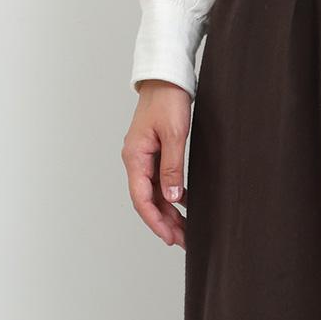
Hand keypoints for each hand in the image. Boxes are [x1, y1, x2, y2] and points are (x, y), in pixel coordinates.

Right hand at [122, 80, 192, 248]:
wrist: (167, 79)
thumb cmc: (168, 101)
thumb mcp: (173, 135)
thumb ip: (172, 167)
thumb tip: (171, 198)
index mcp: (135, 157)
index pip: (141, 198)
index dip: (155, 221)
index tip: (169, 237)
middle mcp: (136, 160)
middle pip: (148, 200)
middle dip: (165, 222)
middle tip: (183, 241)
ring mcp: (144, 158)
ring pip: (154, 193)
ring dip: (168, 212)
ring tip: (185, 230)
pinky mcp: (154, 154)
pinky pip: (160, 182)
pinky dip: (171, 197)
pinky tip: (184, 206)